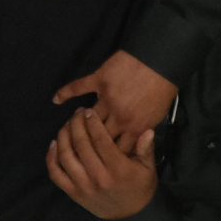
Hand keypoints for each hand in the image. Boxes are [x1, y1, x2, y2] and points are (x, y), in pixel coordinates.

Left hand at [46, 109, 158, 219]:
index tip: (89, 111)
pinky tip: (54, 144)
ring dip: (63, 137)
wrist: (130, 216)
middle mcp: (98, 177)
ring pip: (66, 156)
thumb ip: (146, 148)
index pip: (100, 140)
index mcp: (118, 169)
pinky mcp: (73, 193)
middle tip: (77, 113)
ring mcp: (83, 186)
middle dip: (77, 124)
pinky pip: (56, 174)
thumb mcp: (148, 168)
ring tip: (67, 125)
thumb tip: (148, 130)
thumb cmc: (140, 187)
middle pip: (81, 145)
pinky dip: (51, 157)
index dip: (92, 123)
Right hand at [53, 50, 176, 154]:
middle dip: (89, 144)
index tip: (99, 160)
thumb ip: (143, 131)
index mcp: (135, 127)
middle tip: (80, 147)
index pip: (116, 150)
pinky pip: (78, 87)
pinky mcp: (100, 80)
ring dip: (78, 123)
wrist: (161, 61)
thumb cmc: (164, 88)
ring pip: (87, 118)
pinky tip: (56, 100)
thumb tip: (132, 143)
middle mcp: (119, 116)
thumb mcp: (158, 115)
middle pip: (98, 137)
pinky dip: (65, 93)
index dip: (107, 156)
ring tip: (70, 127)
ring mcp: (107, 98)